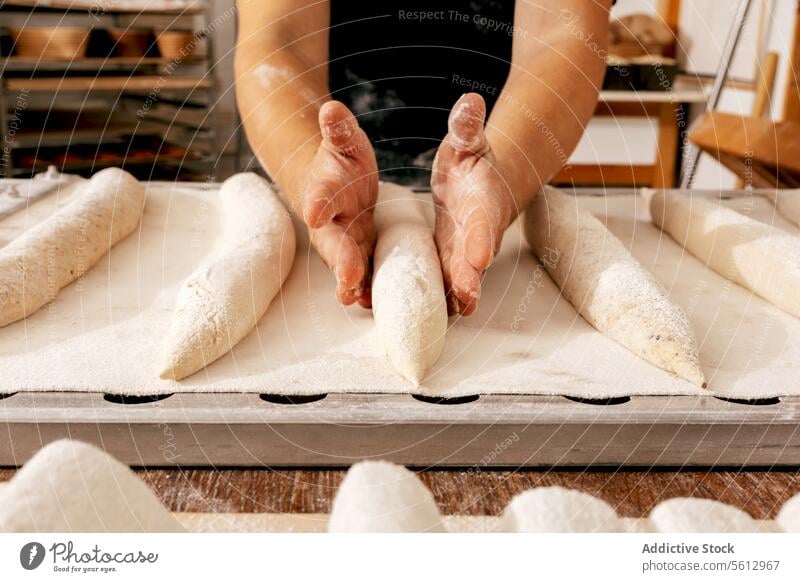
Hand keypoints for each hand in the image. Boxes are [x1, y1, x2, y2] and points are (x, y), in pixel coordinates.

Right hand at [303, 101, 378, 306]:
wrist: (332, 184)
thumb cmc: (340, 159)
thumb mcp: (345, 141)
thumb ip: (338, 129)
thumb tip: (331, 107)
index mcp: (323, 191)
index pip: (318, 196)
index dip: (317, 203)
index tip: (315, 211)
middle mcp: (328, 224)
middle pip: (331, 243)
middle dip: (340, 260)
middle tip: (348, 278)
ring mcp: (342, 244)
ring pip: (345, 266)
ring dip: (352, 284)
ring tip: (360, 301)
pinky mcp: (357, 256)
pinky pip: (361, 275)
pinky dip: (367, 290)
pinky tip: (378, 303)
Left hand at [432, 93, 512, 315]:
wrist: (481, 182)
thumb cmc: (472, 158)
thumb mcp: (467, 141)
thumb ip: (467, 127)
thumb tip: (470, 101)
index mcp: (481, 201)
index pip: (483, 220)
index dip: (481, 238)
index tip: (480, 256)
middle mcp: (477, 231)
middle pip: (474, 257)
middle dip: (470, 276)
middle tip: (466, 297)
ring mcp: (464, 249)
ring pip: (462, 275)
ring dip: (458, 294)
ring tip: (453, 315)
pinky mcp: (450, 258)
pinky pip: (446, 278)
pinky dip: (443, 294)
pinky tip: (434, 314)